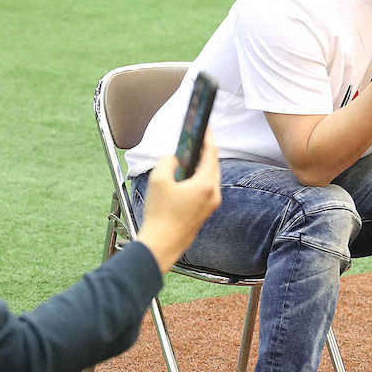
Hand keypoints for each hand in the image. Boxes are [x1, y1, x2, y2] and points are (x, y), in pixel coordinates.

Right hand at [136, 131, 221, 272]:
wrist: (161, 245)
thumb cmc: (160, 215)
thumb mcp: (158, 180)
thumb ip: (167, 161)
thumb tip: (174, 157)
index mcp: (205, 184)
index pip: (211, 153)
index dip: (208, 137)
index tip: (205, 126)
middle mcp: (213, 194)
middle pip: (213, 164)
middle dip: (204, 150)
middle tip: (196, 138)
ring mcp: (211, 205)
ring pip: (210, 177)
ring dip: (201, 164)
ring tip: (189, 154)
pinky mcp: (205, 212)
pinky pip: (206, 188)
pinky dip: (199, 178)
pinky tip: (186, 175)